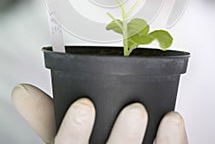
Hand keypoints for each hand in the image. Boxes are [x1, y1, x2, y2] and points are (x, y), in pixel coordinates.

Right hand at [12, 84, 187, 143]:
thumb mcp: (65, 138)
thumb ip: (45, 116)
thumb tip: (23, 92)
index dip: (74, 134)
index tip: (84, 106)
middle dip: (122, 139)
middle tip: (133, 110)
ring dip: (159, 142)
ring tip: (166, 116)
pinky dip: (174, 142)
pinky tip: (174, 123)